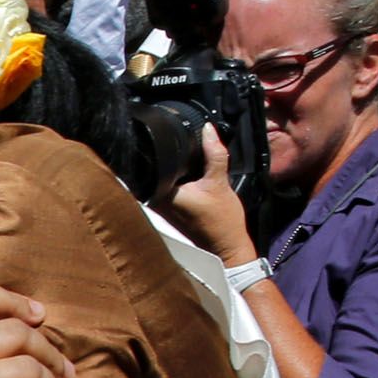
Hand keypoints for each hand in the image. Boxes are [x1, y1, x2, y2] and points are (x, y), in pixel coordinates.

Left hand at [167, 123, 256, 264]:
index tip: (167, 136)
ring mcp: (159, 208)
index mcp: (161, 194)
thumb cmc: (222, 221)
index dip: (159, 147)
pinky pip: (167, 186)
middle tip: (183, 148)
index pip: (151, 163)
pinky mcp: (167, 211)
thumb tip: (208, 129)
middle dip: (169, 156)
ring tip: (189, 163)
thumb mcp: (220, 182)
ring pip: (161, 178)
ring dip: (174, 168)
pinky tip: (191, 176)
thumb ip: (214, 153)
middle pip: (155, 169)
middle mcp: (154, 202)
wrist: (226, 248)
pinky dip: (178, 179)